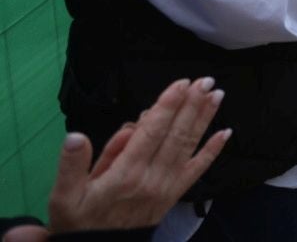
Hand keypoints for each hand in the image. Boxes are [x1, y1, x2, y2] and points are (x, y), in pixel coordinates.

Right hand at [38, 77, 230, 235]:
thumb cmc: (80, 222)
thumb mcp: (64, 196)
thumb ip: (72, 165)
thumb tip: (75, 137)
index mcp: (125, 174)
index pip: (151, 132)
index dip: (168, 106)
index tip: (181, 84)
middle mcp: (151, 178)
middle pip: (176, 134)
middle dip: (191, 105)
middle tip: (205, 80)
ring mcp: (166, 187)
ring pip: (188, 146)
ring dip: (204, 119)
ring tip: (216, 95)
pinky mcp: (174, 195)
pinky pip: (197, 170)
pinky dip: (213, 151)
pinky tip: (226, 133)